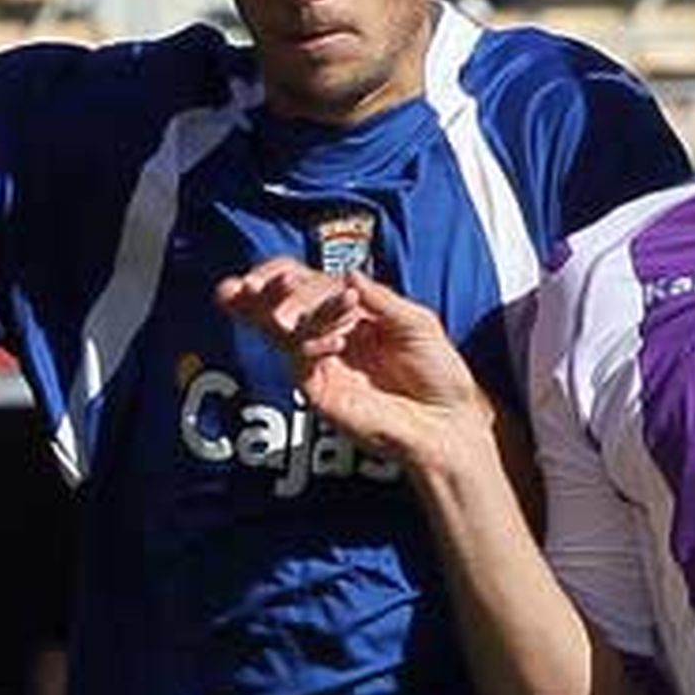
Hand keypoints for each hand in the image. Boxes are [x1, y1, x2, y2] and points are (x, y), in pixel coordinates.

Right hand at [216, 257, 492, 468]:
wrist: (444, 421)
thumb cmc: (436, 373)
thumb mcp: (416, 322)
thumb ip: (381, 298)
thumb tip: (347, 275)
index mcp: (348, 313)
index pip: (303, 285)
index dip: (279, 276)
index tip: (267, 273)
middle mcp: (327, 335)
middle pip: (278, 306)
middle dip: (260, 294)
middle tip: (249, 286)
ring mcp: (320, 364)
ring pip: (283, 329)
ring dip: (288, 311)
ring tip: (302, 309)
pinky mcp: (319, 391)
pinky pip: (301, 360)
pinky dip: (313, 343)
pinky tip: (336, 341)